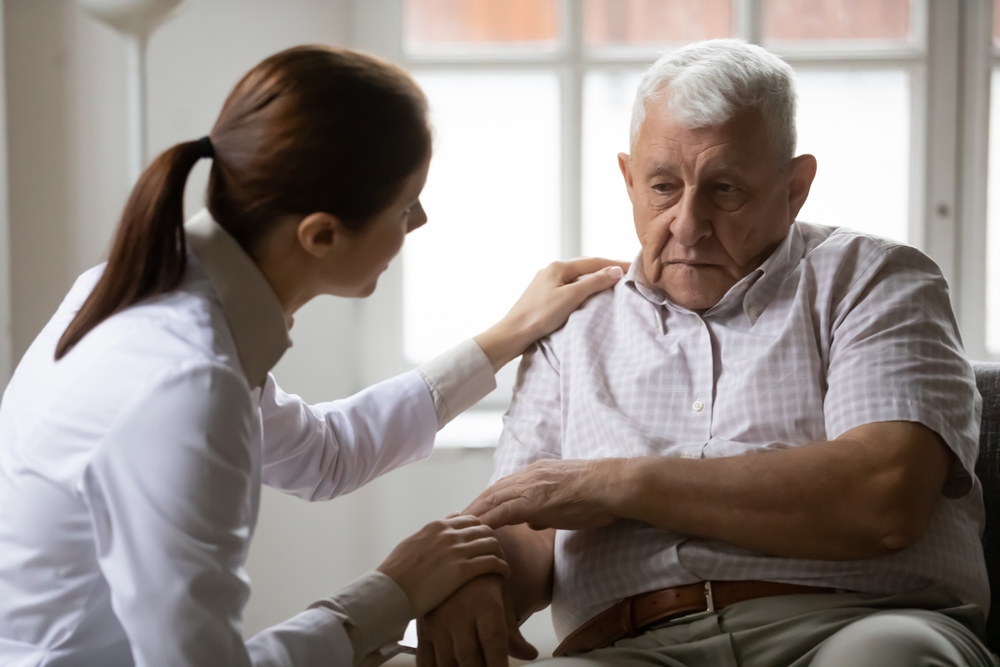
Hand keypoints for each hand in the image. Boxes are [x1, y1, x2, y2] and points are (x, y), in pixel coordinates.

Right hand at [377, 516, 509, 616]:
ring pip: (492, 544)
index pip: (470, 520)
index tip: (485, 542)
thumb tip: (447, 523)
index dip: (481, 530)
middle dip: (494, 540)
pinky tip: (505, 574)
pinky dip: (502, 566)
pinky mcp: (462, 570)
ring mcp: (456, 551)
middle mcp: (449, 534)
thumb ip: (432, 533)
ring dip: (501, 553)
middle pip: (484, 529)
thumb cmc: (397, 572)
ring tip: (503, 564)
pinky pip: (492, 563)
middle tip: (498, 554)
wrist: (389, 591)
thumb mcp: (413, 543)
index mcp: (437, 526)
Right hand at [416, 575, 536, 666]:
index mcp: (485, 605)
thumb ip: (512, 632)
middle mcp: (460, 614)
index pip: (494, 642)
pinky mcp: (423, 628)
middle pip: (470, 658)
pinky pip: (425, 659)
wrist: (451, 558)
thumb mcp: (500, 600)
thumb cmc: (480, 581)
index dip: (498, 665)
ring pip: (447, 662)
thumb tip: (528, 654)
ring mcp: (438, 622)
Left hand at [465, 459, 625, 530]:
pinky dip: (487, 520)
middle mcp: (529, 476)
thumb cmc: (599, 494)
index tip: (471, 513)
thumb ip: (547, 507)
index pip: (503, 487)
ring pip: (492, 500)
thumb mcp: (568, 499)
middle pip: (491, 492)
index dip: (485, 500)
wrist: (613, 485)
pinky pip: (503, 511)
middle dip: (472, 507)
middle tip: (452, 522)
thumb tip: (533, 520)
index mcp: (537, 473)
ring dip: (472, 514)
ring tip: (455, 528)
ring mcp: (531, 487)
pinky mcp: (534, 500)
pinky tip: (475, 531)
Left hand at [474, 258, 628, 371]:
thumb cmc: (540, 315)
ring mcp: (546, 284)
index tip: (632, 267)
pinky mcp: (543, 297)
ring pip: (576, 278)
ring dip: (594, 280)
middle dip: (605, 269)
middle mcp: (551, 271)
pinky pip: (569, 288)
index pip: (593, 262)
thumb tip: (615, 271)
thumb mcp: (571, 297)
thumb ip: (594, 282)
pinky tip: (589, 297)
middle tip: (625, 275)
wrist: (513, 334)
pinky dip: (583, 290)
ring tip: (611, 285)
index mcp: (558, 267)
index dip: (614, 264)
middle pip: (584, 267)